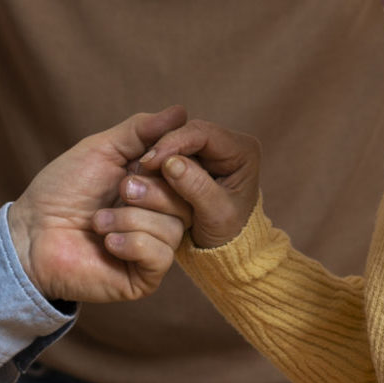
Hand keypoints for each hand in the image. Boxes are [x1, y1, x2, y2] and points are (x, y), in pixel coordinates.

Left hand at [8, 107, 189, 302]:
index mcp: (154, 185)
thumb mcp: (101, 150)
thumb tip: (180, 111)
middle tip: (119, 191)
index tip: (145, 160)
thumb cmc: (61, 191)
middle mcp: (160, 217)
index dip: (174, 162)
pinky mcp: (144, 276)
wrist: (30, 233)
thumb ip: (140, 130)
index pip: (190, 172)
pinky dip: (131, 242)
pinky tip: (106, 242)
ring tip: (97, 221)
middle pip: (188, 200)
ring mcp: (154, 248)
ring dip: (130, 218)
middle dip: (150, 191)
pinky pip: (160, 255)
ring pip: (174, 228)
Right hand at [123, 116, 260, 250]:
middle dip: (163, 149)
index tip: (149, 161)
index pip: (202, 133)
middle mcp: (228, 144)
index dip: (173, 142)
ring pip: (177, 143)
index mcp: (242, 151)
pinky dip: (158, 165)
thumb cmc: (229, 234)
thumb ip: (196, 188)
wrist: (228, 249)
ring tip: (140, 174)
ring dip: (158, 157)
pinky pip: (172, 155)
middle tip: (140, 168)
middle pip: (187, 133)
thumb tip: (170, 163)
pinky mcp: (196, 161)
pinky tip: (145, 176)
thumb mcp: (216, 214)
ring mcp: (211, 151)